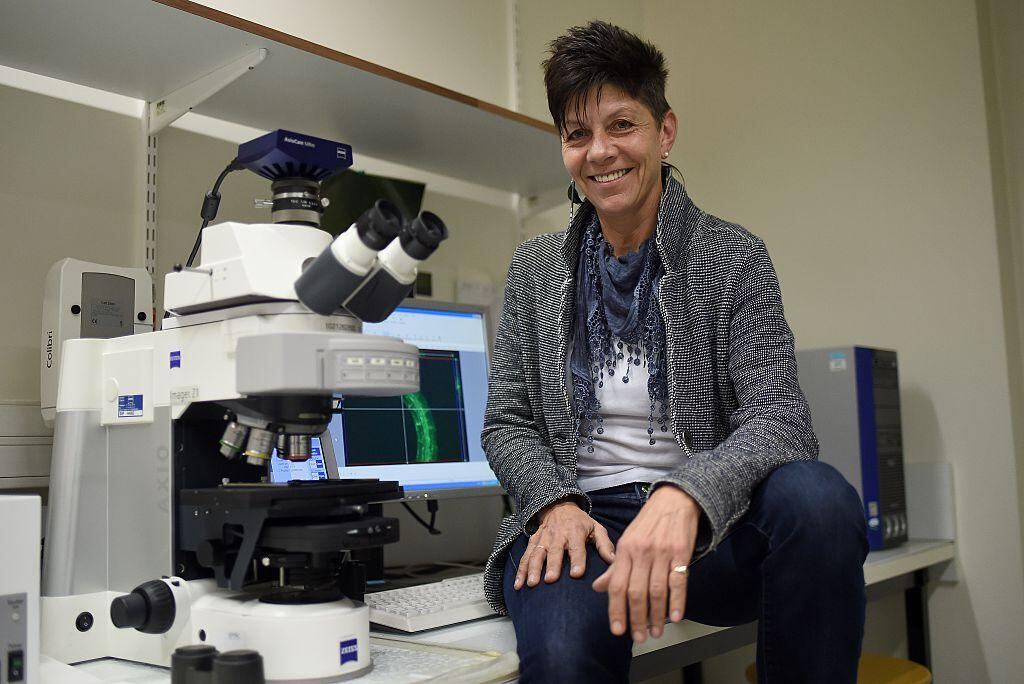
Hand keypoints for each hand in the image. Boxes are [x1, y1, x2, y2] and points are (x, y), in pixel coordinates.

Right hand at [514, 499, 615, 589]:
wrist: (558, 505)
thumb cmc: (580, 522)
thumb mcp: (596, 528)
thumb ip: (604, 545)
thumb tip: (614, 562)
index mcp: (575, 532)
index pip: (577, 548)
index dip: (577, 560)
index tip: (576, 574)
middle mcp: (558, 535)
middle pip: (554, 552)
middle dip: (552, 565)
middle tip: (550, 580)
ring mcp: (543, 538)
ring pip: (536, 554)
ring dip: (533, 569)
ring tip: (531, 583)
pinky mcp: (533, 541)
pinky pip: (525, 556)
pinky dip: (520, 570)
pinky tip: (518, 584)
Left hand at [592, 485, 699, 641]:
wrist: (674, 500)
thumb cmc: (648, 523)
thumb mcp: (627, 541)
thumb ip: (615, 567)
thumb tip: (598, 588)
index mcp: (625, 550)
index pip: (617, 585)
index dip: (616, 610)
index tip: (617, 630)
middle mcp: (641, 552)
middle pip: (636, 592)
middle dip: (636, 618)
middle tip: (639, 637)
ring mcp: (662, 553)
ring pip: (657, 590)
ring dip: (657, 615)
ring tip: (656, 631)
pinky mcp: (681, 552)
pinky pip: (678, 581)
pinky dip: (677, 601)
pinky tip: (675, 617)